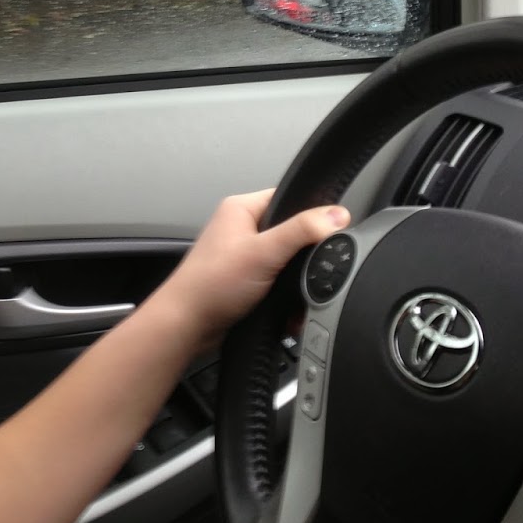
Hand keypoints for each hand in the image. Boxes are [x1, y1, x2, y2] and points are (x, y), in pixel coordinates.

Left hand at [146, 189, 349, 355]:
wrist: (187, 325)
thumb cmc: (209, 285)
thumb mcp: (263, 252)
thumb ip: (301, 231)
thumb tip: (336, 215)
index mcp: (241, 207)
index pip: (289, 197)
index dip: (311, 213)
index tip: (329, 230)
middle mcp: (240, 227)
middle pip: (290, 231)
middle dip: (302, 254)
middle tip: (304, 269)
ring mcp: (242, 253)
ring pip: (285, 258)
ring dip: (293, 277)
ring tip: (290, 291)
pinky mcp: (244, 277)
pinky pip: (275, 278)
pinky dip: (284, 292)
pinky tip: (286, 305)